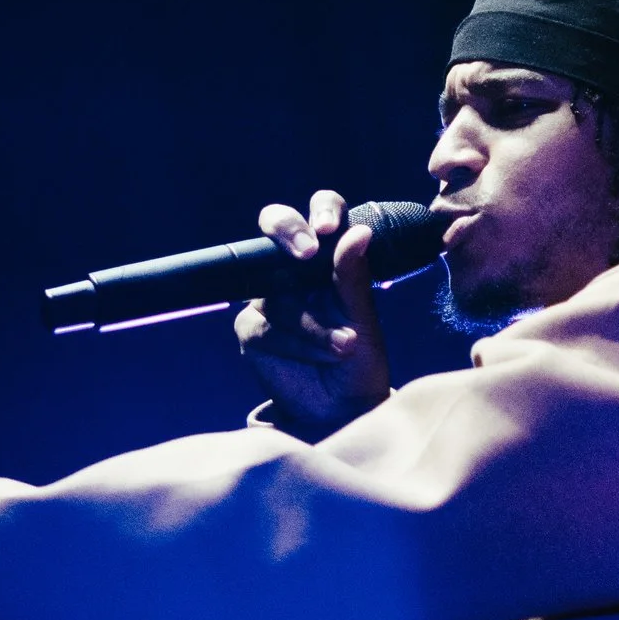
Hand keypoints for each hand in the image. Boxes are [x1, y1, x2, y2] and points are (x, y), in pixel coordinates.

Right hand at [234, 189, 392, 437]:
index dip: (322, 210)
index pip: (322, 214)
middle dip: (288, 231)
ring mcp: (270, 298)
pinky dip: (295, 343)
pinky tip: (321, 354)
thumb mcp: (365, 320)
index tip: (329, 229)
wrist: (344, 409)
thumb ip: (355, 278)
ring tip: (345, 347)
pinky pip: (264, 326)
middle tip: (307, 253)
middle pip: (277, 225)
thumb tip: (358, 231)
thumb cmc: (362, 362)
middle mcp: (296, 272)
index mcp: (331, 259)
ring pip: (279, 292)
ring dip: (313, 323)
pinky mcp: (252, 329)